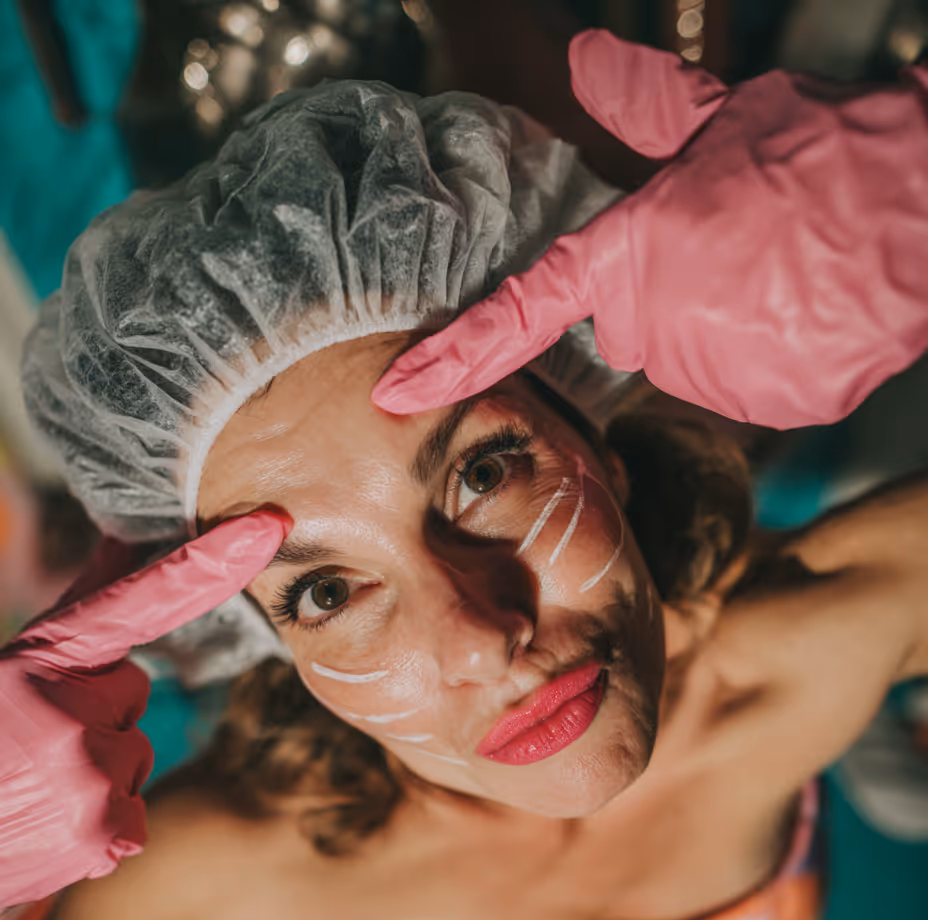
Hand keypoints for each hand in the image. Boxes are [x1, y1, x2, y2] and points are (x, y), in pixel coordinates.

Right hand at [0, 512, 288, 908]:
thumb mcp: (11, 667)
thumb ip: (79, 610)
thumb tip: (125, 535)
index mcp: (44, 655)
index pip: (145, 598)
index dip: (212, 561)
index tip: (269, 525)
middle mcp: (72, 705)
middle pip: (129, 691)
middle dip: (87, 717)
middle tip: (23, 745)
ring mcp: (92, 770)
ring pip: (132, 756)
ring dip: (89, 775)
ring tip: (25, 790)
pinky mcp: (106, 831)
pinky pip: (131, 816)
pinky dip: (94, 829)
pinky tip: (43, 829)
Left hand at [374, 32, 927, 428]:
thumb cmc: (827, 150)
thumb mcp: (726, 118)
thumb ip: (646, 105)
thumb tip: (587, 58)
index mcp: (636, 255)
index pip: (525, 311)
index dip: (458, 355)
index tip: (399, 393)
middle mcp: (664, 325)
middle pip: (633, 335)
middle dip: (668, 299)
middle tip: (736, 250)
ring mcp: (721, 372)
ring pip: (693, 362)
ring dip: (723, 327)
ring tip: (782, 274)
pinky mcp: (776, 404)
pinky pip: (750, 386)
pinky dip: (773, 356)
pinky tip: (808, 310)